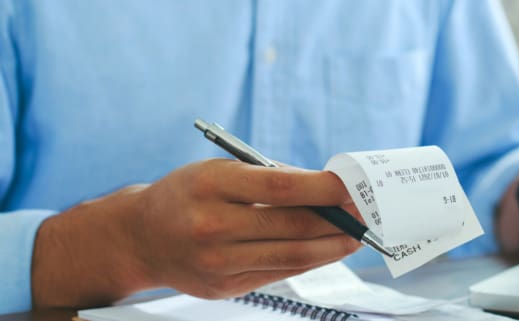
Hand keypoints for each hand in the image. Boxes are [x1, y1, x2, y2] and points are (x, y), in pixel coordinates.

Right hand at [32, 159, 360, 307]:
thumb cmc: (187, 195)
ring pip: (291, 256)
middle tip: (364, 212)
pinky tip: (327, 251)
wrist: (140, 238)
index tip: (352, 186)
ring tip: (356, 236)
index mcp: (210, 185)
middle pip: (291, 225)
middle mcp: (211, 225)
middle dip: (336, 218)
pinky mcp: (223, 287)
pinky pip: (278, 273)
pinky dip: (308, 261)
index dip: (323, 189)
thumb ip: (269, 178)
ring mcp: (216, 262)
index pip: (281, 187)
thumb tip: (325, 189)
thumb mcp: (219, 171)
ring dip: (332, 246)